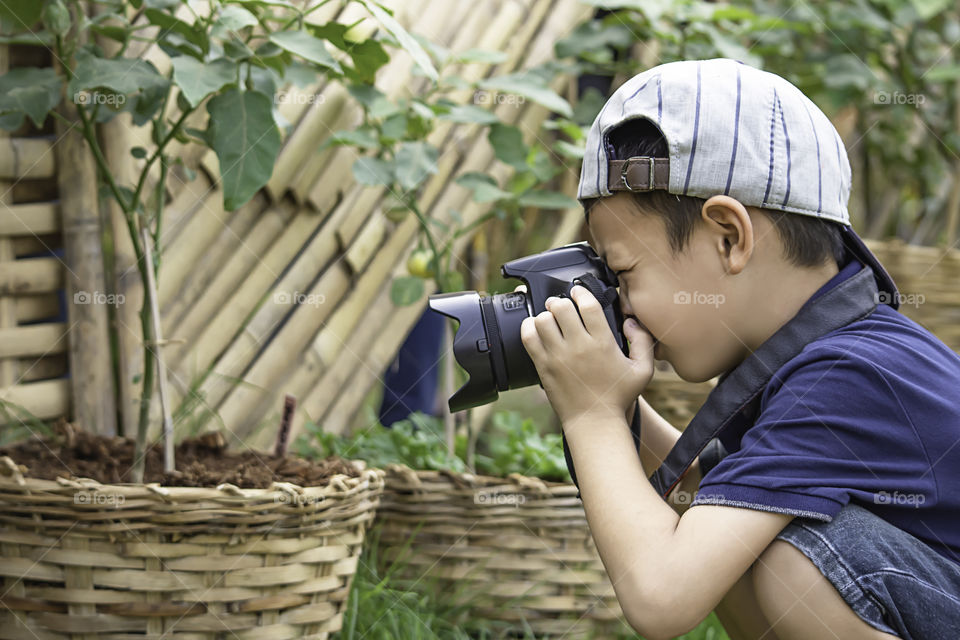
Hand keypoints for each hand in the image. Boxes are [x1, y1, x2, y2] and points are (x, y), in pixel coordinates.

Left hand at [519, 284, 655, 428]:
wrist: (594, 423)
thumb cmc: (618, 397)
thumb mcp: (643, 371)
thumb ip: (643, 341)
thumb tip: (631, 321)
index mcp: (602, 343)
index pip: (587, 304)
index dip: (581, 292)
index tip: (578, 292)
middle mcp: (579, 346)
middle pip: (561, 307)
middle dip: (560, 302)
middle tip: (561, 306)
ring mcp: (558, 356)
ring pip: (542, 319)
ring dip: (545, 315)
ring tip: (550, 319)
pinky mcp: (543, 366)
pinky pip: (528, 337)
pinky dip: (529, 328)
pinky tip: (536, 330)